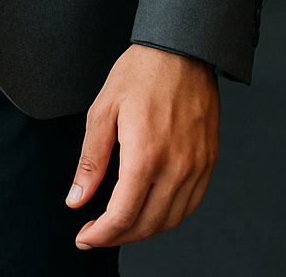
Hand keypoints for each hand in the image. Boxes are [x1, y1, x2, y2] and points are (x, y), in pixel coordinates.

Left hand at [66, 42, 218, 248]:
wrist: (181, 48)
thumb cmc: (140, 72)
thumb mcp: (102, 111)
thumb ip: (90, 161)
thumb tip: (76, 199)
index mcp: (145, 155)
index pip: (122, 215)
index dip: (100, 234)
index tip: (84, 236)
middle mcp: (176, 167)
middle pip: (147, 225)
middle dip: (118, 237)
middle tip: (97, 233)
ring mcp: (197, 165)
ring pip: (171, 220)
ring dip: (144, 230)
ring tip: (120, 224)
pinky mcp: (209, 159)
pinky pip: (191, 203)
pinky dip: (169, 216)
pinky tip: (151, 208)